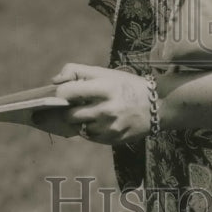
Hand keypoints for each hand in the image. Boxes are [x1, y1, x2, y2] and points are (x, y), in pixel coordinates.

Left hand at [31, 63, 150, 144]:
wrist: (157, 105)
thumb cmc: (125, 85)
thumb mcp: (105, 72)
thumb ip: (77, 71)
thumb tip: (54, 81)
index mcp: (105, 87)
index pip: (68, 92)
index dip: (60, 93)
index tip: (60, 93)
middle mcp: (107, 109)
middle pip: (70, 115)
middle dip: (66, 110)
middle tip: (70, 106)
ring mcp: (111, 127)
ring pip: (79, 127)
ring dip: (78, 121)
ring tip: (87, 112)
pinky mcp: (114, 139)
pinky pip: (90, 137)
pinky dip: (89, 129)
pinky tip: (98, 121)